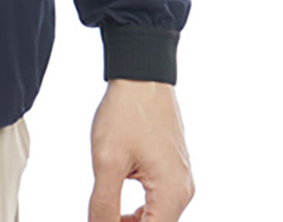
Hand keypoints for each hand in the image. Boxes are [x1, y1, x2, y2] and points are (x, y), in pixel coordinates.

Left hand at [87, 79, 194, 221]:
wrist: (142, 76)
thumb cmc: (126, 113)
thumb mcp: (107, 161)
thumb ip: (104, 204)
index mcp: (172, 195)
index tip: (100, 220)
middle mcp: (183, 191)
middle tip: (98, 217)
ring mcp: (180, 179)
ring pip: (157, 216)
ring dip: (131, 220)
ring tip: (103, 214)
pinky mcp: (172, 168)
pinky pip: (158, 199)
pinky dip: (139, 207)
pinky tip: (116, 200)